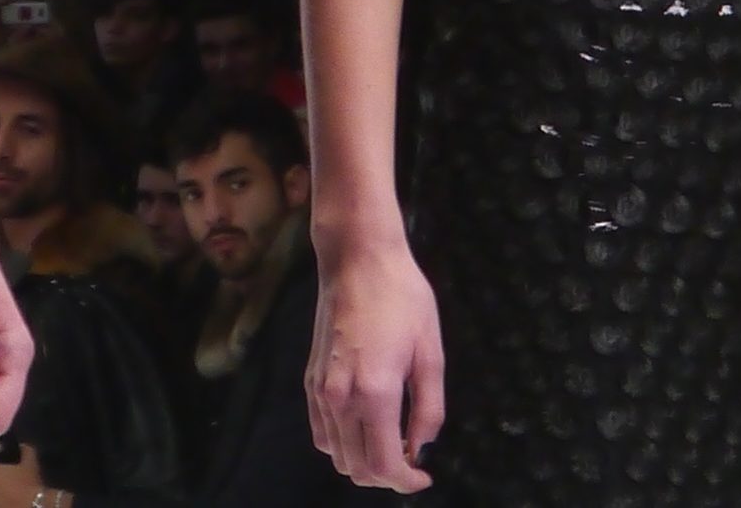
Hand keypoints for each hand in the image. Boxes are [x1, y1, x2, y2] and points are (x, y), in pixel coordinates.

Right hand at [307, 230, 446, 491]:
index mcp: (375, 393)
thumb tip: (421, 446)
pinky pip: (321, 433)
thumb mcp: (431, 351)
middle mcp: (341, 398)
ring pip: (337, 456)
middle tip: (412, 463)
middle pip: (358, 469)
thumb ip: (429, 407)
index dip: (406, 482)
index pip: (384, 465)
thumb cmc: (401, 296)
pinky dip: (342, 445)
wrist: (356, 259)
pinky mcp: (310, 381)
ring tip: (392, 446)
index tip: (423, 477)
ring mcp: (320, 391)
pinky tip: (365, 429)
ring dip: (364, 463)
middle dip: (387, 477)